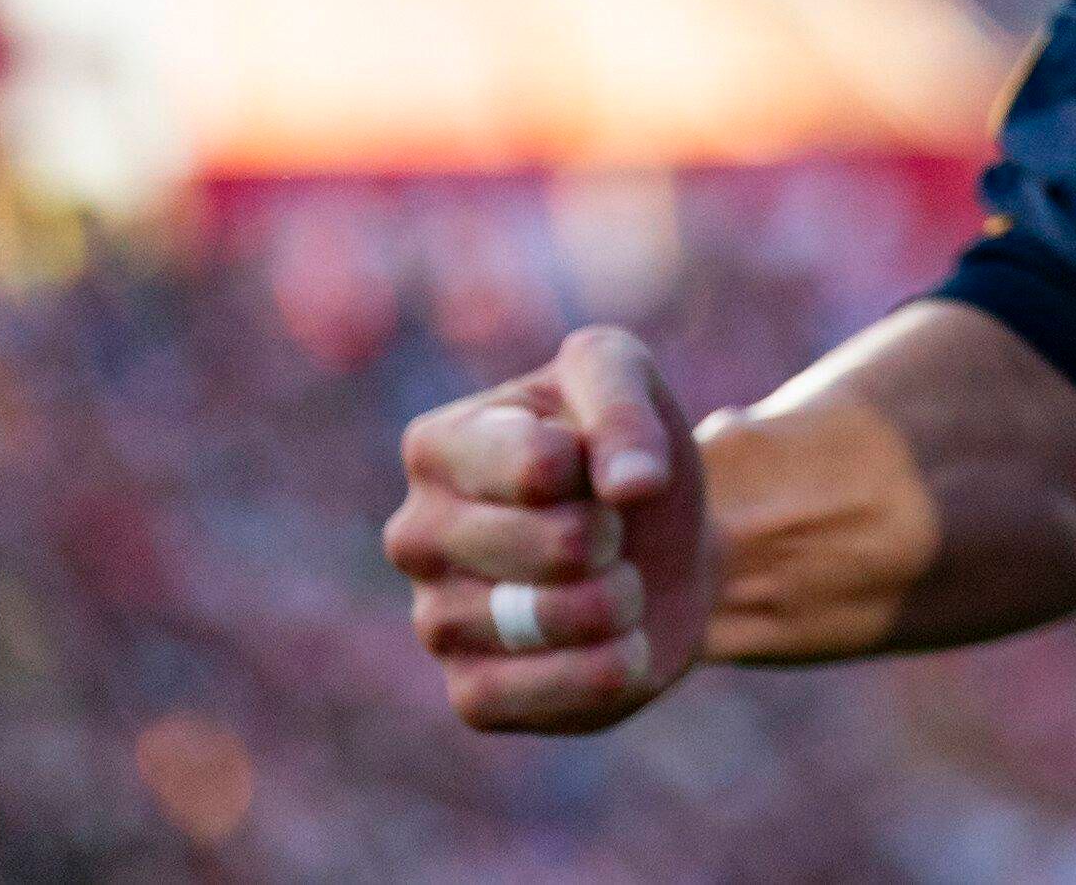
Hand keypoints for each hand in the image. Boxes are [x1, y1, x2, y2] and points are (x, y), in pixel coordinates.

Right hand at [387, 324, 714, 732]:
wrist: (659, 548)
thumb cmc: (620, 452)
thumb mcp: (627, 379)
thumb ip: (623, 405)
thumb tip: (632, 484)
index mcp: (438, 447)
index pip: (539, 464)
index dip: (607, 461)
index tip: (606, 460)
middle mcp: (415, 536)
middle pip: (555, 546)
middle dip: (616, 536)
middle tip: (612, 530)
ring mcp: (434, 621)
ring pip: (548, 623)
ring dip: (620, 601)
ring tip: (617, 582)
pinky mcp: (470, 694)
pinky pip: (541, 695)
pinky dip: (606, 670)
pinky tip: (618, 647)